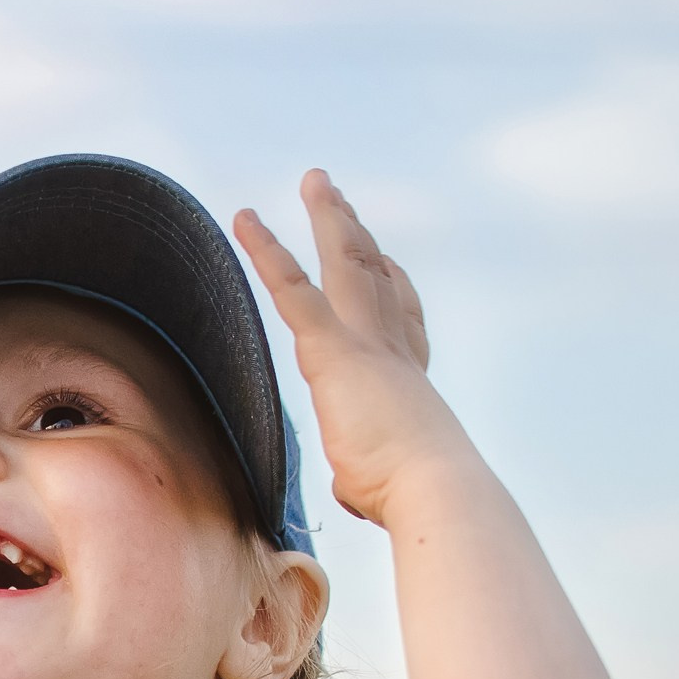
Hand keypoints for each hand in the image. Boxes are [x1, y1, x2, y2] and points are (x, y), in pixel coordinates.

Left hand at [233, 171, 473, 525]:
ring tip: (316, 181)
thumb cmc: (410, 497)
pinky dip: (266, 250)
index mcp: (409, 382)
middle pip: (377, 278)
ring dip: (330, 218)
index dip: (396, 289)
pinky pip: (292, 287)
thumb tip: (356, 493)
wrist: (433, 486)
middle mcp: (394, 350)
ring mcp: (367, 342)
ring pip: (346, 263)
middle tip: (343, 201)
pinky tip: (245, 219)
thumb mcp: (382, 485)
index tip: (388, 262)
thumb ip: (364, 476)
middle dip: (358, 236)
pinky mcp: (333, 349)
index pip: (403, 324)